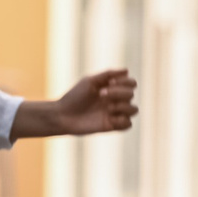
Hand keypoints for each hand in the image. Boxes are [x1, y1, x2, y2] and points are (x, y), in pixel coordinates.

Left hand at [13, 69, 138, 138]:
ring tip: (108, 108)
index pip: (131, 83)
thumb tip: (127, 70)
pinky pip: (128, 124)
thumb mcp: (90, 81)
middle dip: (119, 93)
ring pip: (134, 110)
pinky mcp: (111, 126)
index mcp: (111, 88)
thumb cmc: (74, 97)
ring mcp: (114, 114)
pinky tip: (110, 118)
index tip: (110, 82)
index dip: (125, 82)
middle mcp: (115, 100)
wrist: (63, 115)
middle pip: (131, 94)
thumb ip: (108, 75)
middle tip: (101, 94)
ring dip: (123, 106)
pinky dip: (122, 120)